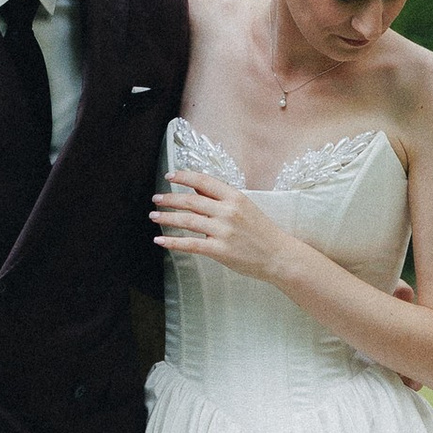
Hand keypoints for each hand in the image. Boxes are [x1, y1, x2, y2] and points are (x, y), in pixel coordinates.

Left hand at [150, 166, 292, 285]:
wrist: (279, 256)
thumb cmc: (262, 231)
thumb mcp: (245, 206)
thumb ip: (220, 198)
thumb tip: (195, 187)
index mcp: (235, 197)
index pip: (204, 181)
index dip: (184, 177)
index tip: (170, 176)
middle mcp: (228, 211)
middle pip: (191, 200)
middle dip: (170, 199)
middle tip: (156, 199)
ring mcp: (223, 231)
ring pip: (187, 221)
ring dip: (167, 218)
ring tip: (154, 216)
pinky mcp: (220, 250)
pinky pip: (190, 244)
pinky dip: (173, 242)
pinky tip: (161, 240)